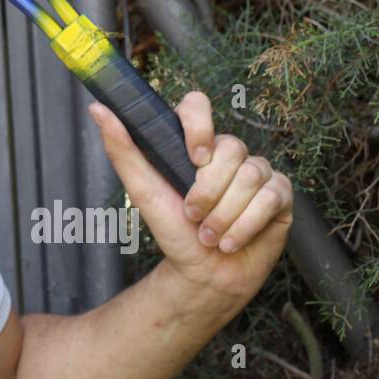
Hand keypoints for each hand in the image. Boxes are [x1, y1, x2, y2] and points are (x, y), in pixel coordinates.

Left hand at [87, 91, 293, 303]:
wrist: (203, 272)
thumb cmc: (173, 229)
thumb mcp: (142, 190)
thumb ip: (122, 149)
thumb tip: (98, 109)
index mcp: (194, 144)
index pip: (197, 105)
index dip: (199, 126)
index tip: (193, 158)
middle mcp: (228, 152)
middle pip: (229, 149)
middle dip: (208, 192)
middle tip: (194, 217)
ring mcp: (257, 171)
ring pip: (250, 176)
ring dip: (225, 215)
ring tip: (211, 235)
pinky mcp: (280, 194)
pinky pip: (271, 196)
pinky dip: (246, 225)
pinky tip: (232, 241)